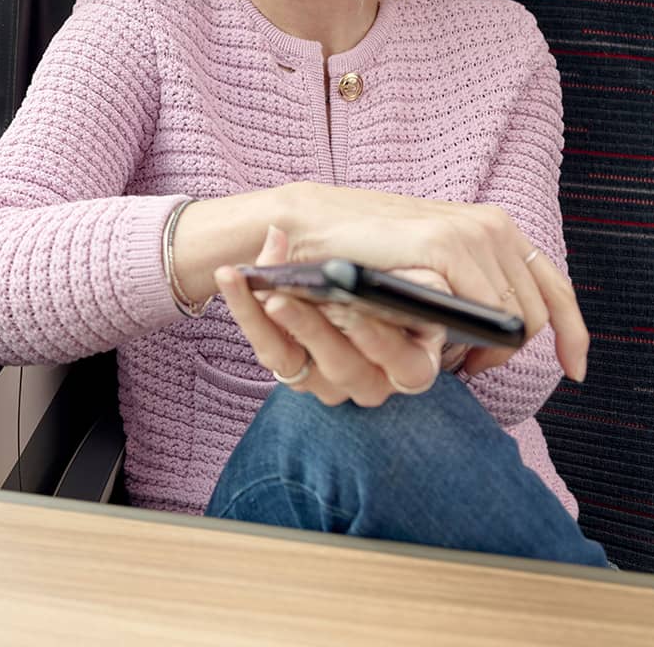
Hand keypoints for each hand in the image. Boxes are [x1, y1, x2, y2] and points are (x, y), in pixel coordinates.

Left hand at [215, 224, 442, 406]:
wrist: (351, 281)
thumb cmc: (394, 280)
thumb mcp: (419, 274)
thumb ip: (418, 280)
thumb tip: (408, 280)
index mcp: (415, 360)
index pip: (408, 367)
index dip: (380, 342)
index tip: (354, 312)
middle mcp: (374, 379)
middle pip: (346, 366)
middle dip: (315, 329)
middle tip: (288, 298)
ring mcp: (329, 379)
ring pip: (300, 360)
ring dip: (277, 320)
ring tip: (263, 287)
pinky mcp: (292, 367)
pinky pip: (267, 347)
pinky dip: (246, 307)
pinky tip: (235, 276)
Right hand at [280, 183, 588, 382]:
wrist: (308, 228)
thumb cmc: (363, 253)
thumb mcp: (433, 267)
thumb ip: (472, 283)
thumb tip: (508, 328)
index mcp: (494, 226)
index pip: (554, 285)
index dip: (572, 332)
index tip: (573, 370)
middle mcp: (493, 225)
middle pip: (537, 311)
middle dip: (513, 352)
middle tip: (475, 371)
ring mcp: (472, 233)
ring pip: (517, 319)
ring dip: (493, 353)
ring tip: (460, 366)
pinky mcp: (447, 246)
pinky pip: (489, 313)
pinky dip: (476, 343)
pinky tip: (454, 356)